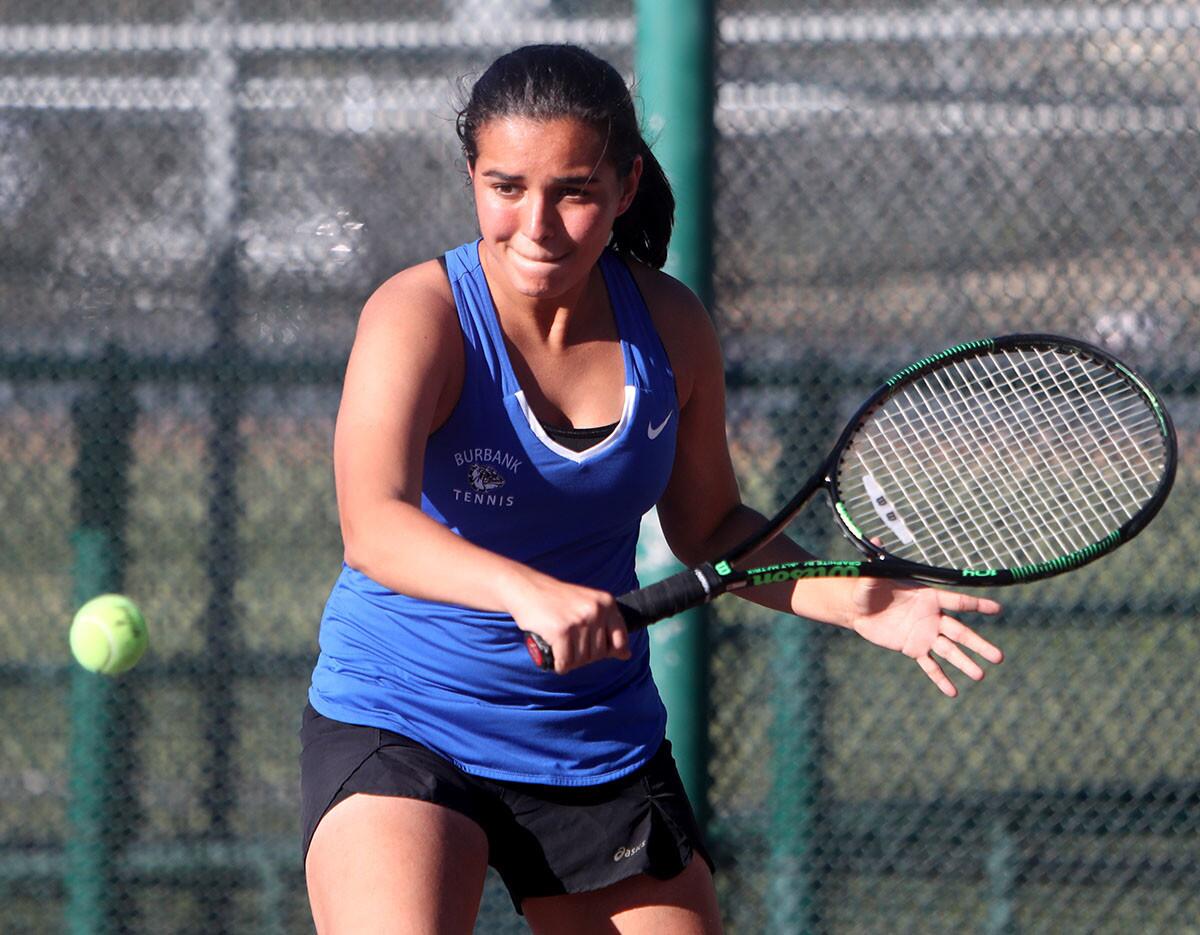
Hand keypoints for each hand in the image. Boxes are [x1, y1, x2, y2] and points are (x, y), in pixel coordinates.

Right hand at [505, 572, 630, 673]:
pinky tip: (552, 655)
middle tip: (567, 643)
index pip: (620, 641)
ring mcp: (580, 620)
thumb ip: (607, 627)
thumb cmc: (557, 600)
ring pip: (581, 660)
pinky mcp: (562, 631)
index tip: (592, 647)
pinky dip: (558, 664)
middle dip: (582, 655)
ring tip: (558, 645)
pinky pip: (565, 663)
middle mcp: (596, 610)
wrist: (526, 588)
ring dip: (568, 660)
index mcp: (607, 602)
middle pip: (599, 654)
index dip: (608, 651)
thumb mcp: (587, 605)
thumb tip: (626, 655)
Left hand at [849, 577, 1002, 696]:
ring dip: (965, 663)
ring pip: (949, 651)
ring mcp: (925, 634)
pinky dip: (940, 678)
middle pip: (961, 632)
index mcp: (928, 597)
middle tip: (999, 657)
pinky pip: (929, 665)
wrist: (859, 608)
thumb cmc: (869, 588)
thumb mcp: (871, 577)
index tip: (998, 610)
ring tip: (980, 675)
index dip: (977, 606)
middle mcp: (932, 617)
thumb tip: (874, 540)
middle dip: (979, 644)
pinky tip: (952, 692)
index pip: (957, 602)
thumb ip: (876, 566)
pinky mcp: (914, 648)